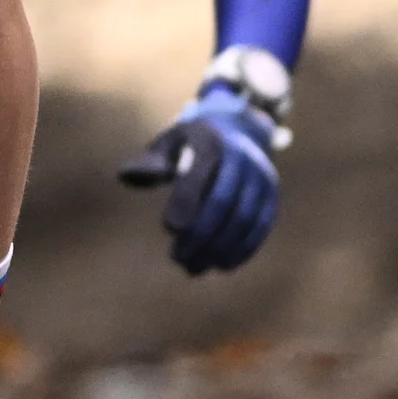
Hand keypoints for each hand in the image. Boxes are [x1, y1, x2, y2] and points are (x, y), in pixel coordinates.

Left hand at [118, 83, 282, 274]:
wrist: (235, 130)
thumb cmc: (189, 145)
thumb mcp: (167, 144)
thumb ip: (150, 163)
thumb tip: (125, 176)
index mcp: (211, 140)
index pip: (200, 172)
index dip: (186, 200)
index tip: (169, 229)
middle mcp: (241, 156)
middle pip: (223, 200)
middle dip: (201, 234)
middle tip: (178, 260)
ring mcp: (261, 175)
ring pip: (244, 217)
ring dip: (220, 247)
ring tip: (195, 268)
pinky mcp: (271, 194)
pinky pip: (261, 224)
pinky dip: (243, 247)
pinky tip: (222, 264)